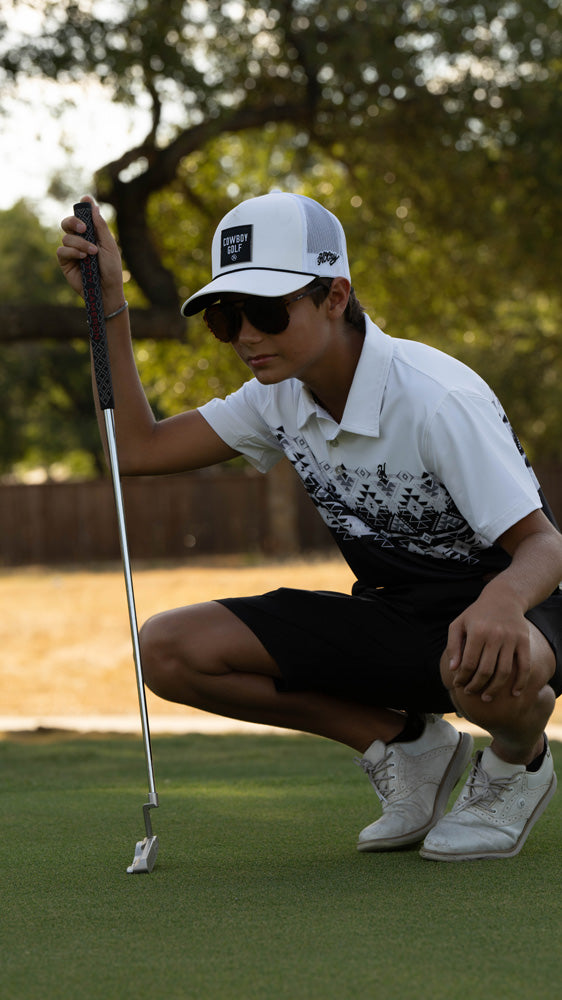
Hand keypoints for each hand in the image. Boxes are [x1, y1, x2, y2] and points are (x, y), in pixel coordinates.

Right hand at [57, 196, 124, 313]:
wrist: (107, 290)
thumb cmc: (111, 269)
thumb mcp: (109, 246)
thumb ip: (100, 227)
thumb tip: (93, 206)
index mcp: (92, 234)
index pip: (83, 217)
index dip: (82, 207)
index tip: (85, 199)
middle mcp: (80, 240)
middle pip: (68, 223)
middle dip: (73, 222)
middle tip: (84, 228)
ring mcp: (72, 251)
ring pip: (66, 238)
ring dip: (80, 243)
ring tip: (92, 253)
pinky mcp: (65, 262)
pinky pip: (61, 251)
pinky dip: (72, 252)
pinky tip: (83, 258)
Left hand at [445, 586, 530, 701]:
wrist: (504, 597)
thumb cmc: (477, 614)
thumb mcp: (459, 624)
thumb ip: (453, 646)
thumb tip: (453, 669)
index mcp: (477, 631)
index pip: (468, 663)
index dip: (462, 678)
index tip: (458, 685)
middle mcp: (495, 635)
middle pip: (486, 671)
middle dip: (476, 686)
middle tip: (470, 693)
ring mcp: (512, 639)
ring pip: (504, 672)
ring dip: (495, 689)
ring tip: (487, 698)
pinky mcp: (524, 642)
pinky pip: (524, 666)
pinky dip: (521, 682)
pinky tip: (514, 693)